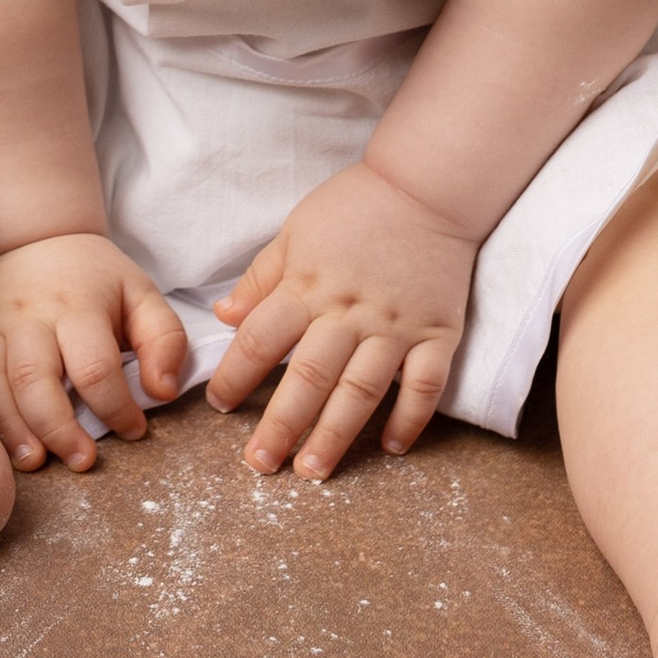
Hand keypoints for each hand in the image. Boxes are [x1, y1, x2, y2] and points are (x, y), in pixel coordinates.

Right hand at [0, 232, 189, 472]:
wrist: (32, 240)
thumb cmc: (94, 278)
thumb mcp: (141, 293)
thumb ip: (165, 339)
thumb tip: (163, 392)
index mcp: (80, 303)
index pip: (95, 366)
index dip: (117, 408)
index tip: (134, 429)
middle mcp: (32, 315)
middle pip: (36, 378)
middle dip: (60, 428)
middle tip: (84, 461)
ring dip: (16, 430)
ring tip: (38, 462)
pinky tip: (7, 446)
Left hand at [204, 158, 476, 476]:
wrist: (427, 186)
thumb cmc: (356, 206)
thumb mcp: (296, 230)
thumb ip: (262, 277)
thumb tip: (224, 316)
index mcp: (310, 284)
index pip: (263, 337)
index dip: (237, 374)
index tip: (220, 404)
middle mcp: (350, 311)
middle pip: (309, 376)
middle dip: (281, 424)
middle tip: (259, 464)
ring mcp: (396, 326)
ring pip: (362, 391)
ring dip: (336, 435)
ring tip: (312, 471)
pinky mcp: (437, 333)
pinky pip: (425, 386)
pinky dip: (410, 419)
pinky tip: (392, 449)